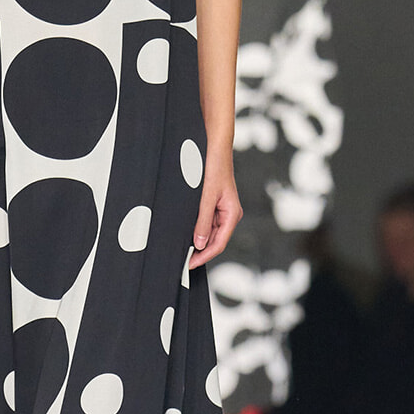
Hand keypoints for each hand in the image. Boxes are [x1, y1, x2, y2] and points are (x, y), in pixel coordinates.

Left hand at [189, 148, 241, 270]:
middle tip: (182, 261)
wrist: (214, 148)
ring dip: (197, 241)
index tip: (190, 264)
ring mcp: (222, 210)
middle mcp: (229, 214)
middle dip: (200, 251)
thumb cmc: (214, 168)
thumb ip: (203, 221)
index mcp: (232, 214)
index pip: (219, 243)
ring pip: (209, 232)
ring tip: (182, 250)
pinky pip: (206, 222)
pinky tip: (185, 234)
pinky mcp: (214, 205)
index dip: (204, 256)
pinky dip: (196, 230)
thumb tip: (200, 244)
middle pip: (215, 240)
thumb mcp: (206, 197)